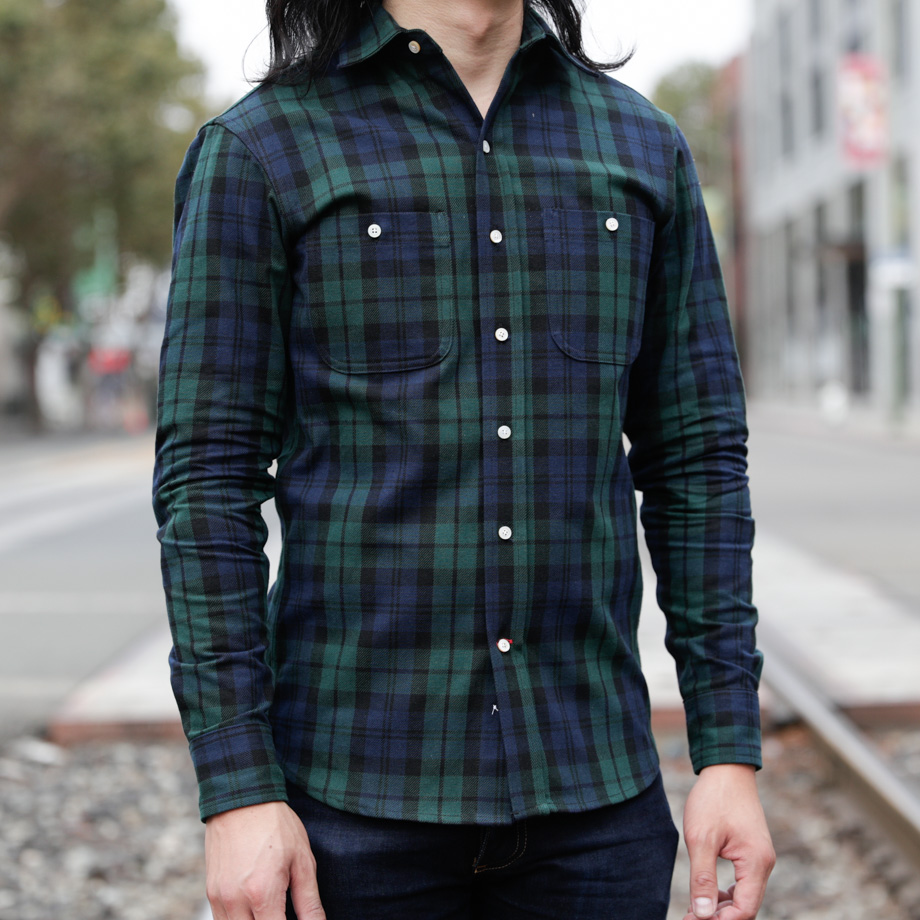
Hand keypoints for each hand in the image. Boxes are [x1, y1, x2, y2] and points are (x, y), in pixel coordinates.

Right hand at [204, 800, 325, 918]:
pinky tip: (255, 910)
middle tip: (283, 912)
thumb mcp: (302, 860)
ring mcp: (219, 899)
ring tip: (271, 910)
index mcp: (263, 894)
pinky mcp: (210, 893)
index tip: (296, 919)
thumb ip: (309, 902)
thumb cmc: (277, 826)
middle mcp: (236, 902)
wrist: (242, 798)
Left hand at [681, 764, 774, 919]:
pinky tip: (706, 892)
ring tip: (695, 908)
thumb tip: (702, 914)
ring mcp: (759, 858)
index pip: (745, 909)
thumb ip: (702, 877)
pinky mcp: (751, 852)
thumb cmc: (713, 799)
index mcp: (756, 863)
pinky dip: (726, 892)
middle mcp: (763, 864)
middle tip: (690, 916)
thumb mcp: (701, 838)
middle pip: (746, 906)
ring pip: (744, 896)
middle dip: (720, 916)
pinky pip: (743, 882)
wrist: (726, 769)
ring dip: (722, 906)